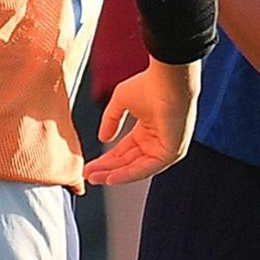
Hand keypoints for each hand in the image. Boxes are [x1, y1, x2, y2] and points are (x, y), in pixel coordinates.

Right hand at [82, 56, 199, 185]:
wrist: (168, 81)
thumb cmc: (151, 84)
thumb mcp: (121, 101)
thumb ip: (111, 120)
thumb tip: (102, 138)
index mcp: (149, 128)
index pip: (124, 150)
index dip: (106, 159)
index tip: (90, 165)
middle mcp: (157, 141)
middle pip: (128, 161)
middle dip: (107, 169)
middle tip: (89, 175)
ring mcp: (165, 148)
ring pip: (136, 168)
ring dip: (114, 175)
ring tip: (95, 178)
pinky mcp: (170, 153)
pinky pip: (146, 168)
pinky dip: (128, 175)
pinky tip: (111, 178)